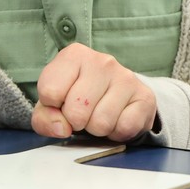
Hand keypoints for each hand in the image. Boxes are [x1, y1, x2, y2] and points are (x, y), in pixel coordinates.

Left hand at [31, 43, 156, 141]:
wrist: (117, 97)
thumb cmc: (77, 98)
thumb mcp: (51, 104)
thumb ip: (44, 117)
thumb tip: (61, 127)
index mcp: (74, 55)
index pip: (49, 91)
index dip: (52, 107)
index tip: (61, 102)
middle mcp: (102, 61)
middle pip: (76, 111)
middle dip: (76, 122)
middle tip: (83, 113)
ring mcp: (126, 76)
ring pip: (101, 123)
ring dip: (97, 129)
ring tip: (100, 114)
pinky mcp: (145, 96)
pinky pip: (124, 128)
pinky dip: (118, 133)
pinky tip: (117, 119)